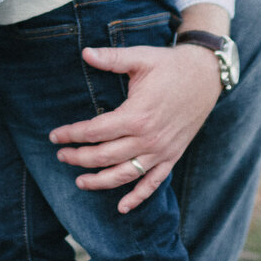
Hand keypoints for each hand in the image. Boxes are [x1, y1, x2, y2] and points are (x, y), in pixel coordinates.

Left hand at [49, 26, 221, 213]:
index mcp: (137, 115)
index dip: (72, 134)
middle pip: (105, 156)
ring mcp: (161, 151)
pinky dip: (137, 197)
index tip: (54, 136)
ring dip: (100, 182)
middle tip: (61, 156)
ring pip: (125, 175)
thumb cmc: (170, 65)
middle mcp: (148, 139)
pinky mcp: (172, 156)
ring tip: (80, 182)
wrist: (206, 76)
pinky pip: (153, 183)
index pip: (95, 131)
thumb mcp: (141, 58)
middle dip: (79, 158)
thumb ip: (111, 58)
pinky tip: (122, 207)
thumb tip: (84, 53)